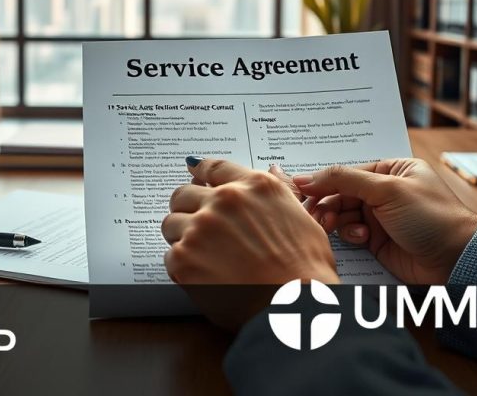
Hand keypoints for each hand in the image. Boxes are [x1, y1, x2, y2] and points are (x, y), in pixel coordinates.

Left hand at [163, 157, 338, 328]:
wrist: (295, 307)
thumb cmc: (306, 270)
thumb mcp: (303, 219)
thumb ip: (280, 193)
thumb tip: (273, 172)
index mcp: (254, 187)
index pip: (215, 168)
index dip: (200, 170)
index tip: (193, 169)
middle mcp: (224, 201)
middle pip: (184, 194)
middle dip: (189, 209)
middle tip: (200, 229)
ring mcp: (201, 228)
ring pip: (171, 224)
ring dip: (181, 237)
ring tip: (204, 258)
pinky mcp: (184, 258)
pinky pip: (170, 255)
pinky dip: (182, 267)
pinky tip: (204, 277)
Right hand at [295, 159, 476, 284]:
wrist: (456, 259)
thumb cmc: (432, 217)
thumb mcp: (387, 189)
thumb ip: (345, 179)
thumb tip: (306, 176)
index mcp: (391, 170)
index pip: (347, 171)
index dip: (324, 181)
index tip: (302, 189)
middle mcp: (384, 192)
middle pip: (341, 194)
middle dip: (327, 203)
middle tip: (314, 213)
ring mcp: (380, 217)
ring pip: (342, 215)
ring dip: (336, 220)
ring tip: (334, 226)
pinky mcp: (377, 241)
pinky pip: (350, 235)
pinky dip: (349, 236)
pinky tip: (361, 239)